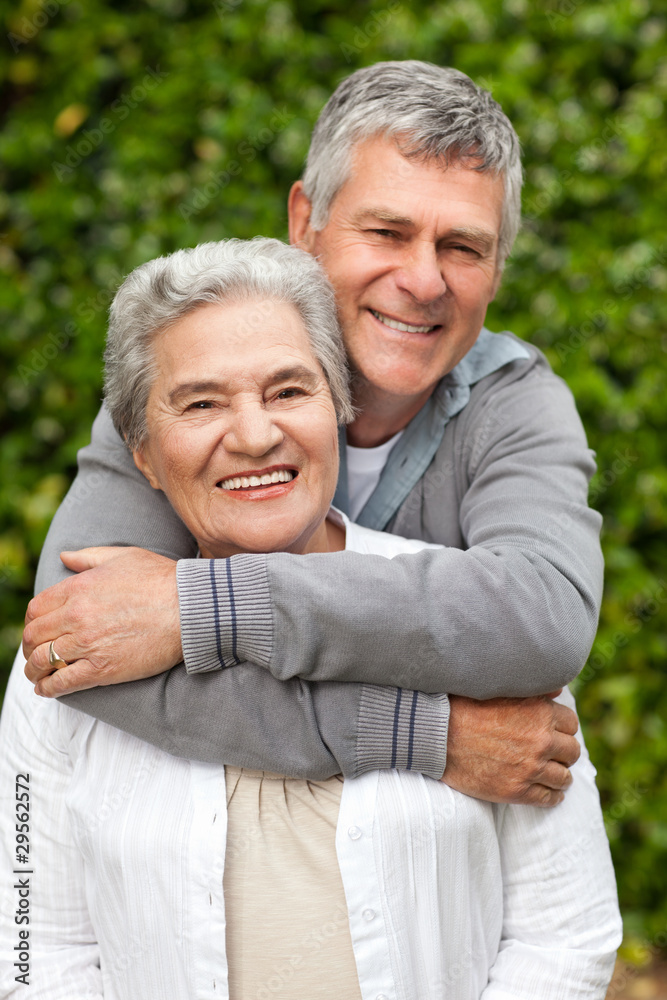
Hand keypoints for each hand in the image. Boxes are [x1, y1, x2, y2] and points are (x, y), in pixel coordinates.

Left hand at [23, 546, 182, 696]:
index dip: (31, 622)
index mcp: (78, 588)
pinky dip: (49, 688)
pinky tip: (47, 689)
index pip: (36, 609)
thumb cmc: (160, 579)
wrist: (190, 607)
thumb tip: (64, 556)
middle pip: (34, 636)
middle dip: (29, 646)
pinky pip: (62, 682)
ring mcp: (87, 644)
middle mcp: (76, 616)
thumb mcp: (123, 557)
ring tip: (37, 674)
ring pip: (42, 661)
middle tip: (35, 652)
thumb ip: (88, 557)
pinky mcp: (102, 669)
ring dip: (34, 670)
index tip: (37, 629)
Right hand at [441, 691, 579, 807]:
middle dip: (563, 752)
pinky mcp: (516, 790)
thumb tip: (558, 691)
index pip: (571, 723)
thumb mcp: (500, 689)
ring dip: (559, 775)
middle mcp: (541, 740)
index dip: (562, 727)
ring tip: (551, 774)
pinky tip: (547, 792)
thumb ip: (534, 691)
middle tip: (552, 754)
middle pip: (572, 751)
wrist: (437, 734)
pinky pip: (548, 798)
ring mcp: (530, 768)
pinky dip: (551, 796)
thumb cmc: (464, 706)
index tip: (553, 732)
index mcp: (540, 712)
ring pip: (564, 777)